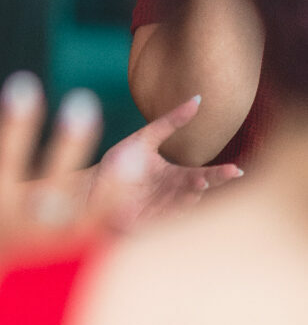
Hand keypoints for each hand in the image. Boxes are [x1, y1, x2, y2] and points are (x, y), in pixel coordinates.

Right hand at [0, 74, 103, 296]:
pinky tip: (137, 150)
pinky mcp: (84, 252)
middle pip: (7, 169)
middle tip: (22, 85)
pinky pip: (104, 211)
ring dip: (70, 142)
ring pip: (60, 181)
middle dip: (13, 126)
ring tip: (83, 103)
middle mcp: (8, 231)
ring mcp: (46, 239)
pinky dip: (119, 183)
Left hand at [90, 96, 241, 229]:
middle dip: (204, 187)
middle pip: (195, 193)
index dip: (220, 174)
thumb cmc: (118, 162)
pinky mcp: (144, 226)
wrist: (88, 187)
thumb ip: (170, 122)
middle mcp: (172, 196)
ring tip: (193, 186)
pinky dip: (168, 217)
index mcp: (175, 176)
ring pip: (181, 209)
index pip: (203, 175)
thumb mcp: (144, 138)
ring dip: (187, 200)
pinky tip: (173, 209)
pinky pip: (160, 224)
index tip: (236, 170)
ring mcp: (160, 212)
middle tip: (208, 179)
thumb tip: (198, 97)